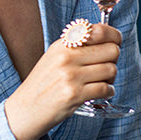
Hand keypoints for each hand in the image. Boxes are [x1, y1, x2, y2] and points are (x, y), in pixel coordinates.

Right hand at [3, 23, 121, 139]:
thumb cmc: (43, 84)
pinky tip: (99, 93)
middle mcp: (66, 57)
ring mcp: (70, 75)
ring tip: (99, 83)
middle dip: (113, 60)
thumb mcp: (54, 58)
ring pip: (111, 70)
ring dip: (110, 79)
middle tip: (104, 68)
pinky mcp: (74, 94)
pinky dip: (107, 92)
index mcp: (62, 45)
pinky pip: (105, 89)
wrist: (26, 108)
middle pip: (111, 50)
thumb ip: (77, 48)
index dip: (113, 36)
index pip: (98, 30)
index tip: (115, 43)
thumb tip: (108, 41)